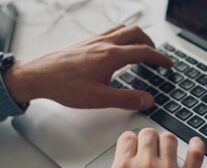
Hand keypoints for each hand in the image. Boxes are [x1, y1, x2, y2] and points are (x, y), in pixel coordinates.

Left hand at [3, 25, 171, 109]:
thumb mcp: (100, 99)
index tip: (168, 64)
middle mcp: (104, 43)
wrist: (38, 76)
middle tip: (156, 56)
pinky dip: (121, 36)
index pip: (144, 52)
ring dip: (137, 36)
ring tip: (141, 48)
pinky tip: (116, 49)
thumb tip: (147, 99)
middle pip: (136, 34)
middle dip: (151, 43)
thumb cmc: (64, 86)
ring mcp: (94, 40)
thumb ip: (127, 99)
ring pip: (123, 29)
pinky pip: (109, 32)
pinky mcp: (85, 42)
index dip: (160, 58)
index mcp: (112, 56)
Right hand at [78, 129, 204, 167]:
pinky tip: (194, 145)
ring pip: (170, 140)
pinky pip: (196, 153)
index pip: (126, 140)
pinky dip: (196, 146)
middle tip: (150, 146)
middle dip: (148, 138)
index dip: (130, 141)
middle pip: (148, 135)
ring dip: (168, 142)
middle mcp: (146, 166)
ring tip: (168, 147)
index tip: (132, 146)